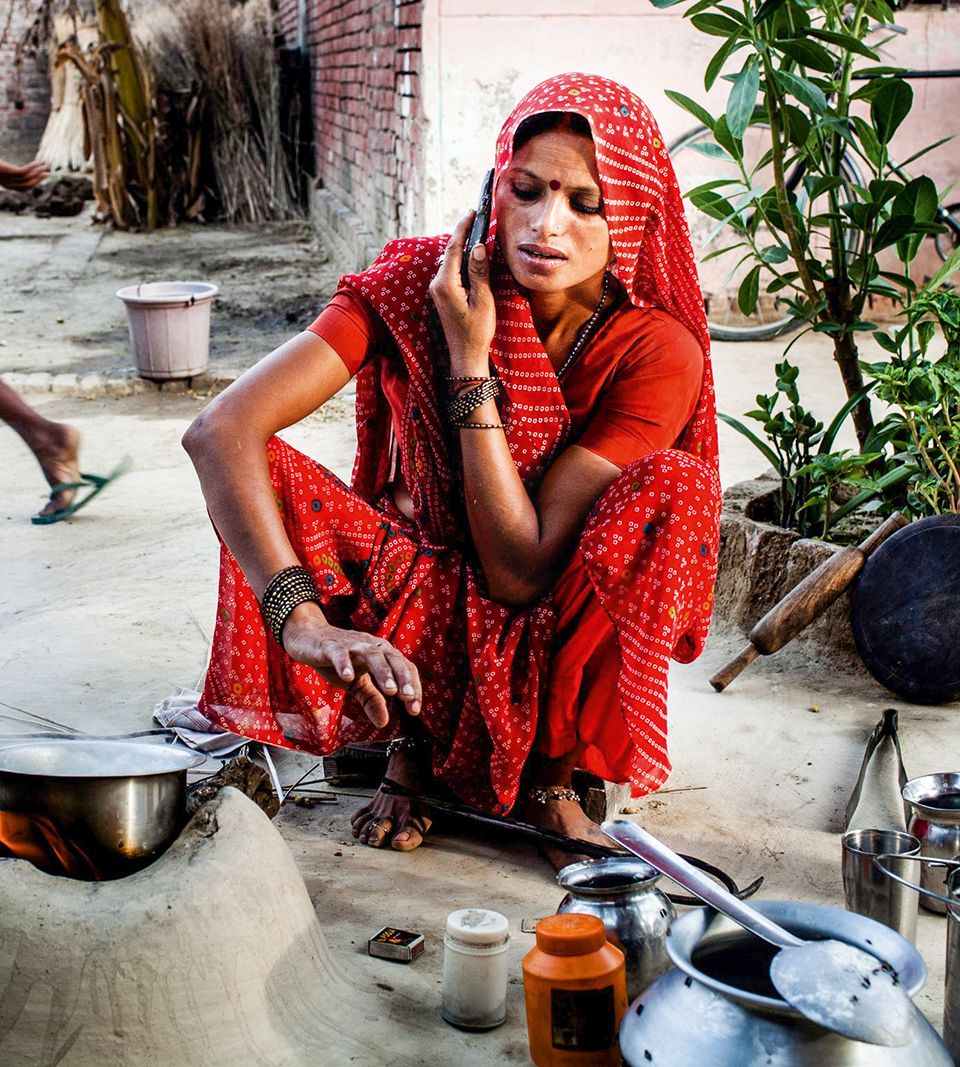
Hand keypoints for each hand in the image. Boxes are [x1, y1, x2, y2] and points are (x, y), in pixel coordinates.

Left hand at [0, 159, 49, 190]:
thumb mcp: (0, 170)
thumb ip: (6, 172)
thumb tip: (15, 171)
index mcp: (8, 186)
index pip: (25, 188)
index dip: (34, 183)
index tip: (40, 177)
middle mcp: (10, 184)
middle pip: (28, 184)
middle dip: (39, 179)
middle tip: (48, 174)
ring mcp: (10, 178)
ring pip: (28, 177)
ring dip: (39, 172)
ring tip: (45, 167)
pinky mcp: (10, 171)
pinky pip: (24, 171)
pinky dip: (33, 167)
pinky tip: (38, 163)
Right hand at [281, 605, 421, 727]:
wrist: (307, 638)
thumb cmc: (337, 660)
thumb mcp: (356, 683)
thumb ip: (371, 700)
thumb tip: (383, 723)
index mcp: (381, 654)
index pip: (404, 667)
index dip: (412, 687)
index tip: (414, 710)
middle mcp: (370, 646)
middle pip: (392, 657)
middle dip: (402, 677)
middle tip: (408, 697)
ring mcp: (351, 645)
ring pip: (372, 654)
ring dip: (383, 671)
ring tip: (390, 691)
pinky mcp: (330, 646)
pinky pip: (340, 653)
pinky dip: (345, 664)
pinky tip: (349, 677)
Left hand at [428, 211, 495, 373]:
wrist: (465, 355)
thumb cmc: (476, 331)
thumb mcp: (482, 300)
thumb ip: (479, 272)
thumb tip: (478, 247)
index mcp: (445, 284)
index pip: (454, 248)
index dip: (463, 228)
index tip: (471, 213)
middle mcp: (437, 285)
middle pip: (450, 253)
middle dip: (463, 235)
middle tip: (476, 219)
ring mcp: (438, 290)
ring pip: (451, 262)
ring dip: (463, 249)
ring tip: (476, 234)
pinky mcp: (442, 295)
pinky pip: (451, 272)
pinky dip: (461, 262)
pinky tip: (472, 258)